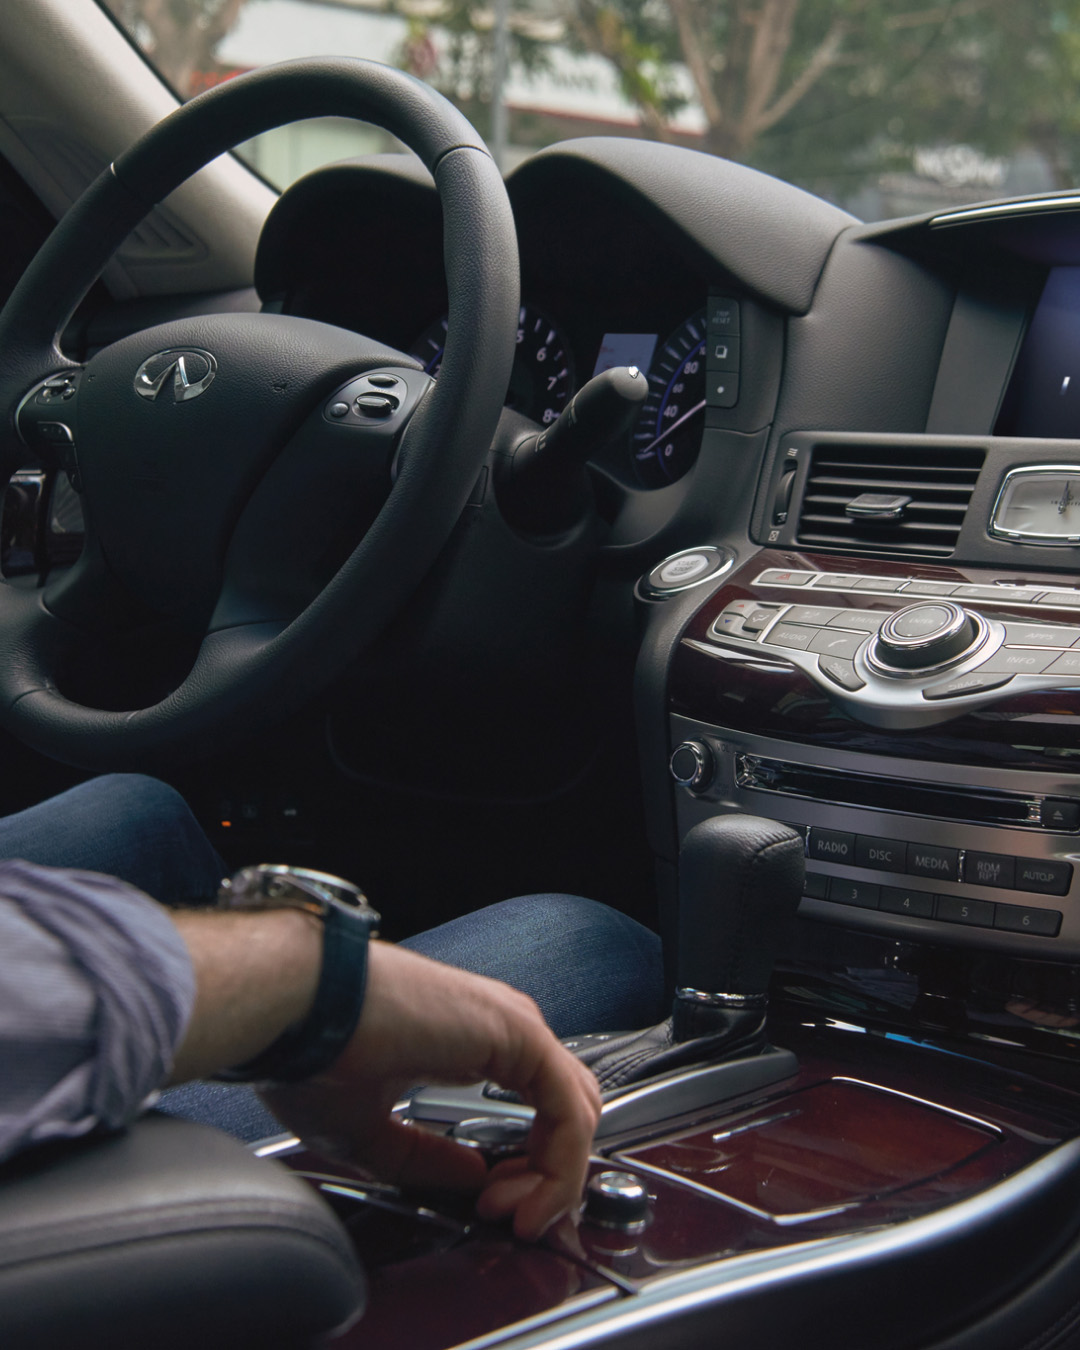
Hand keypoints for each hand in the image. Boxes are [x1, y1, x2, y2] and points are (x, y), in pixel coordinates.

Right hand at [259, 941, 600, 1239]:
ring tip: (516, 1215)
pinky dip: (561, 1165)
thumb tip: (472, 1179)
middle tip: (508, 1215)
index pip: (538, 1107)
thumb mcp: (369, 1130)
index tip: (490, 1205)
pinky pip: (569, 1110)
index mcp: (470, 1041)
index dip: (529, 1169)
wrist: (298, 1007)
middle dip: (547, 1177)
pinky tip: (529, 1197)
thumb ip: (425, 1157)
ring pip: (576, 1112)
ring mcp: (513, 1026)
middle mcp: (500, 1028)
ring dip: (556, 1178)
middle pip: (567, 1111)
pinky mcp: (518, 1034)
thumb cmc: (312, 1050)